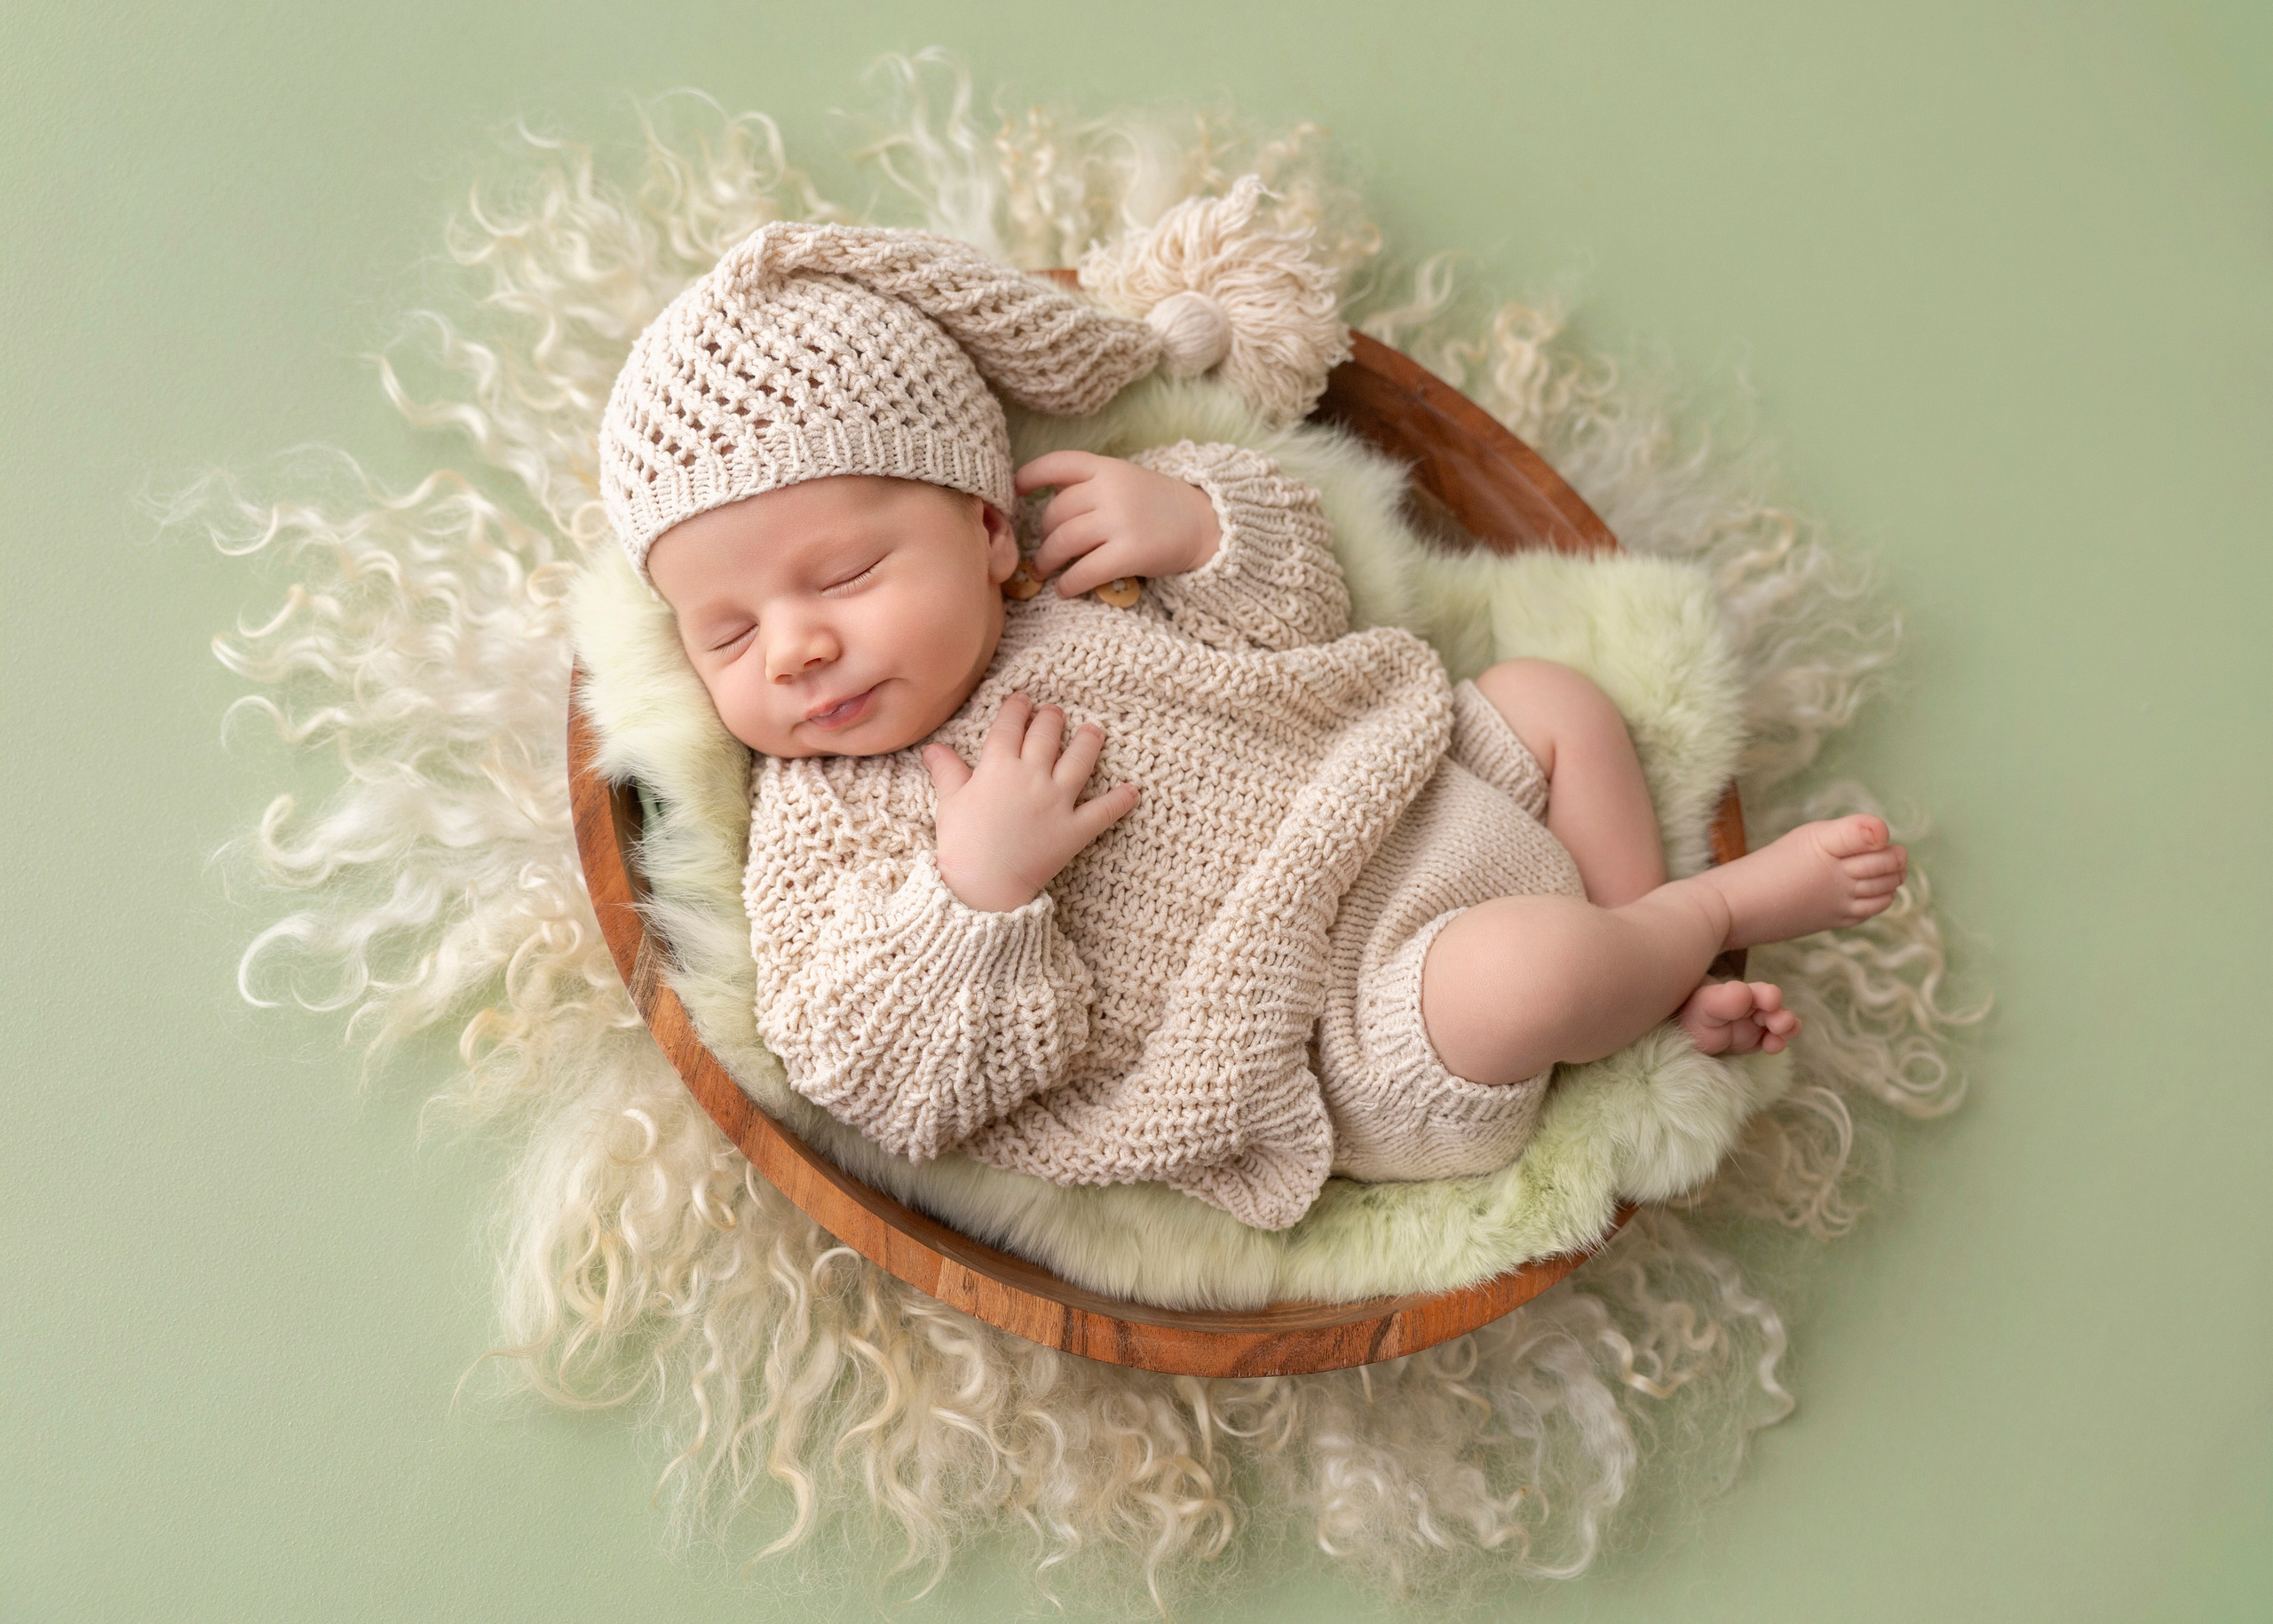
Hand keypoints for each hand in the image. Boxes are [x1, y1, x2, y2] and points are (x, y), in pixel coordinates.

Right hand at [921, 692, 1140, 911]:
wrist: (983, 883)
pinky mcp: (1075, 829)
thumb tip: (931, 748)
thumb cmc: (961, 842)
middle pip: (1047, 735)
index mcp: (998, 766)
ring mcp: (1057, 801)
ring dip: (1089, 742)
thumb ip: (947, 771)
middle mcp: (1032, 776)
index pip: (1010, 726)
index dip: (1017, 709)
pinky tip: (1133, 791)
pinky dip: (1120, 801)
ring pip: (1080, 761)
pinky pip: (1103, 811)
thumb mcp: (949, 801)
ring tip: (1095, 731)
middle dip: (1052, 719)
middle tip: (1055, 712)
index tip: (1022, 700)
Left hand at [1014, 450, 1221, 598]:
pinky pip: (1085, 571)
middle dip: (1043, 535)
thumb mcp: (1125, 480)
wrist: (1204, 524)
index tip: (1015, 493)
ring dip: (1047, 561)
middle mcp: (1111, 490)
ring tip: (1044, 571)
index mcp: (1107, 468)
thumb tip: (1042, 503)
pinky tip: (1065, 589)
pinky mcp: (1130, 553)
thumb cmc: (1157, 506)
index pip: (1058, 463)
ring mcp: (1120, 521)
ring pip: (1063, 542)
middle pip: (1056, 512)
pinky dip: (1068, 583)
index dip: (1030, 476)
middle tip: (1043, 551)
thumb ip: (1090, 485)